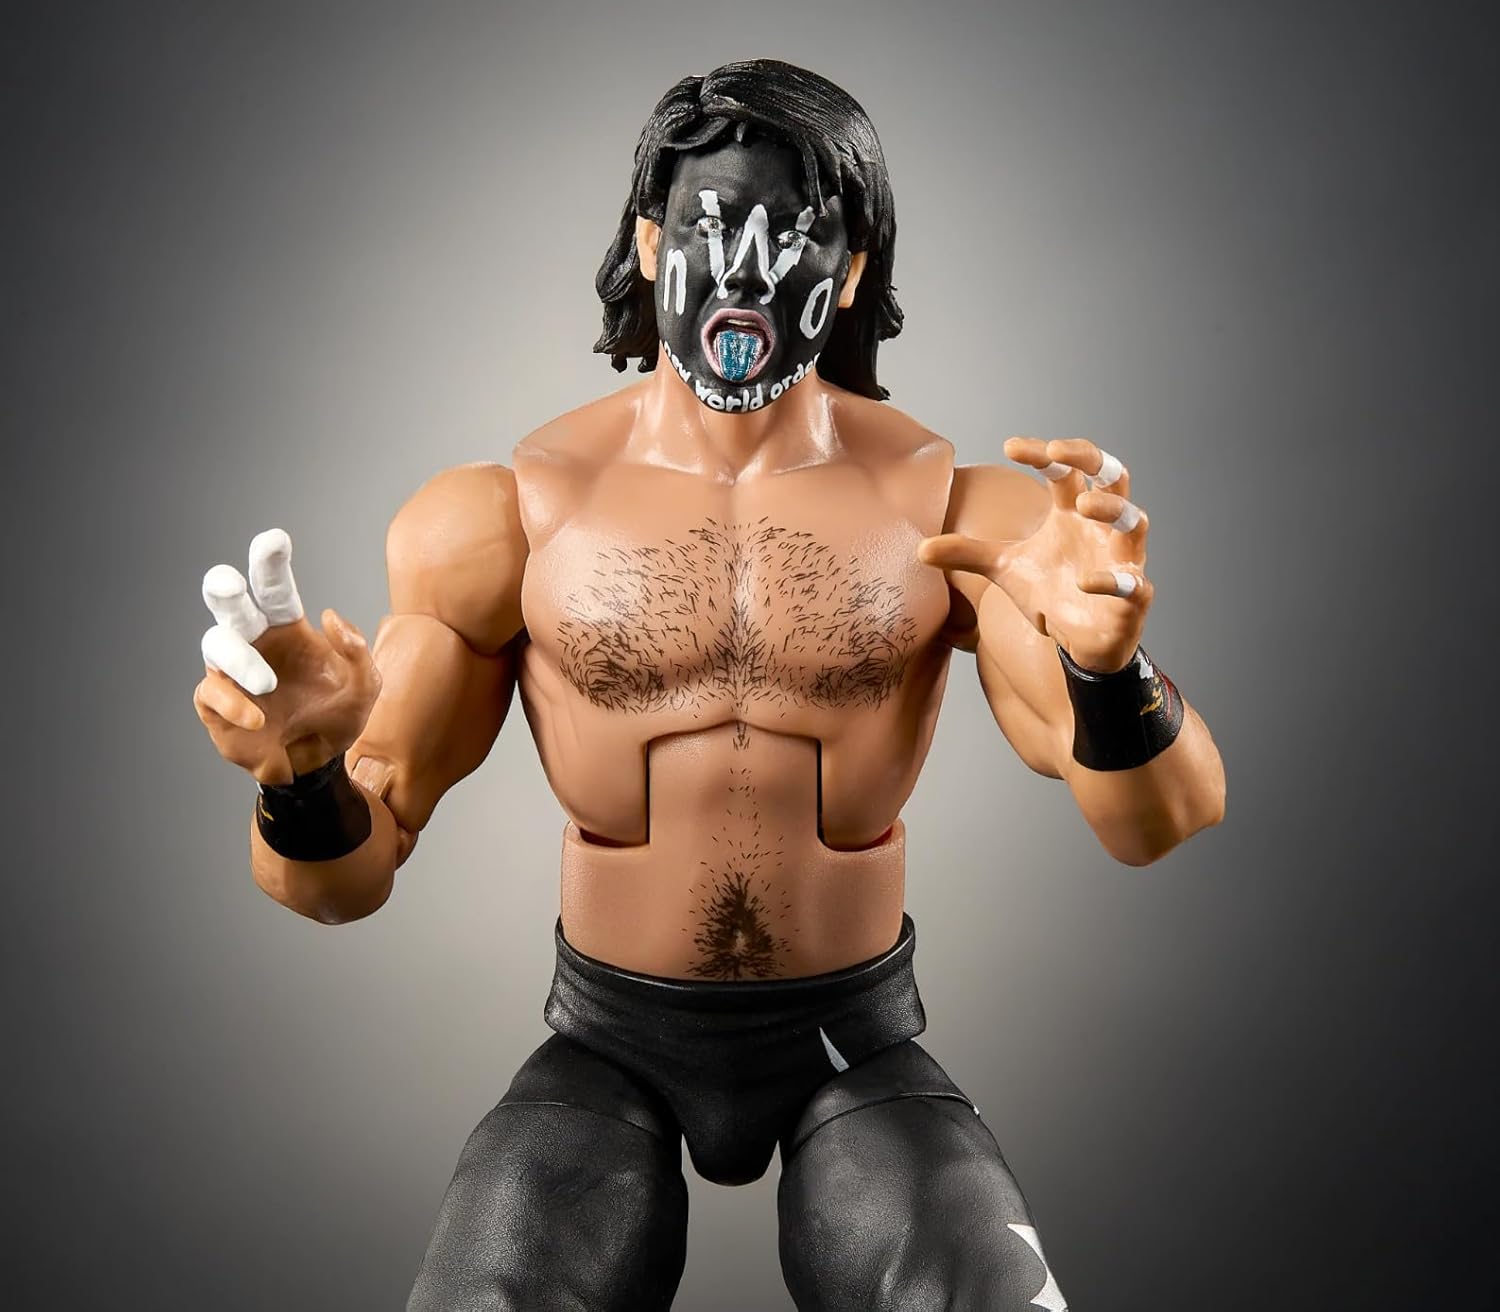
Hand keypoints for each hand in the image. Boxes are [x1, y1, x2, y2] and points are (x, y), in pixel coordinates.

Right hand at [192, 529, 379, 785]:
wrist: (315, 767)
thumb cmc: (336, 718)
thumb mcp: (365, 686)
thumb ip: (357, 651)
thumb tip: (328, 616)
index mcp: (288, 630)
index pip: (276, 589)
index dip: (271, 563)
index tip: (275, 540)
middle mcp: (254, 642)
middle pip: (231, 604)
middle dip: (225, 589)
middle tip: (230, 583)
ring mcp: (231, 672)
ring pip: (216, 643)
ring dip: (240, 660)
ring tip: (267, 685)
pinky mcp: (215, 703)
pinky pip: (212, 692)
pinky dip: (235, 704)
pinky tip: (257, 719)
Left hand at [919, 438, 1152, 673]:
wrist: (1077, 641)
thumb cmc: (1049, 593)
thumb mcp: (1003, 569)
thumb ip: (967, 554)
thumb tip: (920, 548)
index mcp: (1072, 514)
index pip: (1064, 471)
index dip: (1042, 453)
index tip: (1009, 447)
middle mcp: (1100, 530)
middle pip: (1113, 478)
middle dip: (1091, 458)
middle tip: (1058, 450)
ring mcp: (1121, 560)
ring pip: (1134, 521)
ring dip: (1111, 508)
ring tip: (1080, 504)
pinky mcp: (1132, 596)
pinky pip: (1132, 583)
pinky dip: (1113, 580)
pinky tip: (1085, 582)